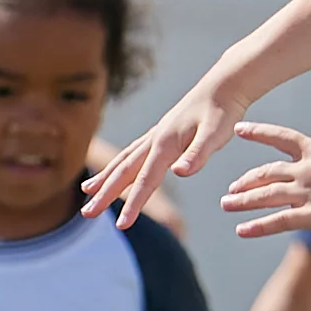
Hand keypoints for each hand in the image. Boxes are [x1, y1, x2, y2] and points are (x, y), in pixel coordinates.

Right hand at [85, 86, 238, 226]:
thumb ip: (197, 154)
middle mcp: (155, 139)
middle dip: (105, 194)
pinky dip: (119, 164)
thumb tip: (179, 172)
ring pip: (124, 160)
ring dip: (105, 177)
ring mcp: (156, 135)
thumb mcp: (216, 133)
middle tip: (86, 214)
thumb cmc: (222, 111)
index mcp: (166, 143)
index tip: (122, 226)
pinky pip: (133, 152)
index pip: (146, 180)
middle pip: (124, 171)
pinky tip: (116, 170)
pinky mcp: (161, 133)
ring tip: (86, 191)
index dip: (134, 204)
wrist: (224, 84)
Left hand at [222, 97, 310, 240]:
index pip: (279, 137)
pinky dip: (258, 226)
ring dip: (244, 201)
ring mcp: (308, 192)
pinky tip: (242, 230)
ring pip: (266, 195)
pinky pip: (278, 221)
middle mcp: (307, 169)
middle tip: (231, 189)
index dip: (257, 132)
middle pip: (266, 172)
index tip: (238, 129)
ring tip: (227, 205)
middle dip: (246, 180)